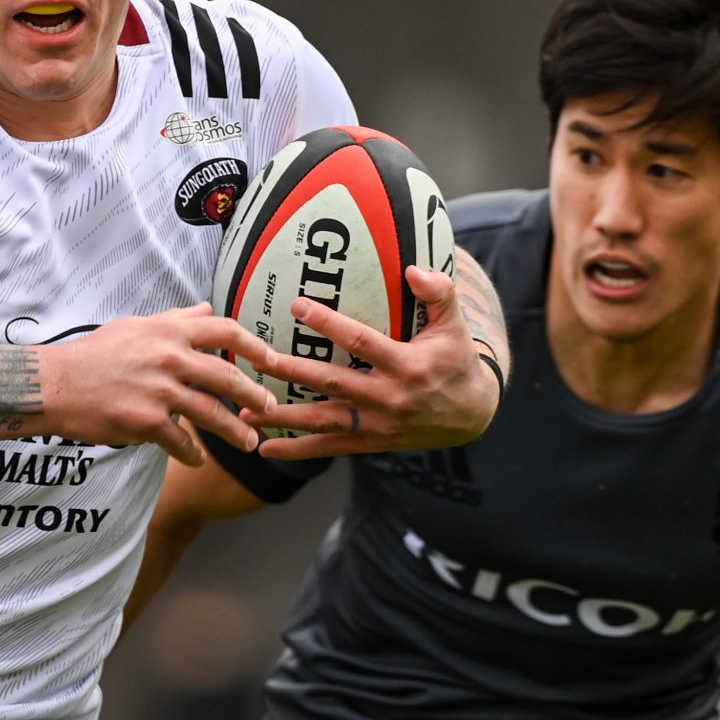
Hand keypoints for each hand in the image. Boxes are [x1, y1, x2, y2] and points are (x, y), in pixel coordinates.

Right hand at [39, 304, 279, 463]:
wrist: (55, 385)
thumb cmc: (93, 355)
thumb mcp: (136, 326)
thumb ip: (174, 320)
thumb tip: (205, 307)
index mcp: (169, 331)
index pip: (225, 330)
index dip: (255, 345)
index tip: (271, 360)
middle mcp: (169, 358)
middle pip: (228, 376)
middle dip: (255, 396)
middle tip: (270, 410)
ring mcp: (160, 391)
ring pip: (212, 413)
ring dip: (236, 432)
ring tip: (249, 443)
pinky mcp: (147, 421)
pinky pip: (181, 442)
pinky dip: (192, 454)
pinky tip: (197, 460)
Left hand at [247, 265, 499, 457]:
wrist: (472, 415)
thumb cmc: (457, 361)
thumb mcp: (456, 325)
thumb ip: (439, 292)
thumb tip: (412, 269)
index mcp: (408, 365)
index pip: (361, 342)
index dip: (329, 324)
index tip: (297, 305)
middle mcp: (389, 398)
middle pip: (332, 383)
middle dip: (292, 372)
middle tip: (256, 360)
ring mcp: (377, 424)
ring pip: (324, 421)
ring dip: (284, 417)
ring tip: (247, 409)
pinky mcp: (371, 443)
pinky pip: (329, 449)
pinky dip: (297, 450)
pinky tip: (264, 447)